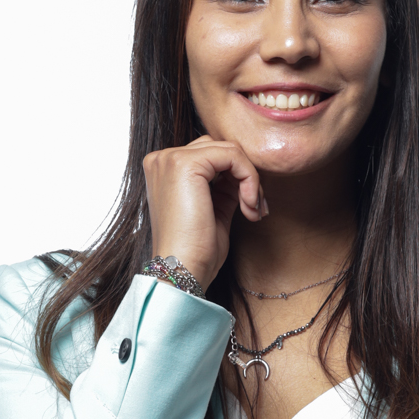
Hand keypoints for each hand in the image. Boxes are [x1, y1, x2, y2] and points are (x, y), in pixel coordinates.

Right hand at [143, 135, 267, 291]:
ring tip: (251, 210)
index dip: (237, 176)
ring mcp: (170, 158)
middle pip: (220, 148)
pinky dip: (249, 179)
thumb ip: (225, 185)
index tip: (251, 206)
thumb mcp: (214, 209)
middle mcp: (162, 159)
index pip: (211, 154)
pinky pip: (233, 156)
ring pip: (229, 150)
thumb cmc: (195, 250)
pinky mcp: (184, 163)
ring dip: (250, 179)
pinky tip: (248, 205)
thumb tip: (245, 172)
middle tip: (255, 208)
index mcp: (164, 169)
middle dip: (246, 176)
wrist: (182, 270)